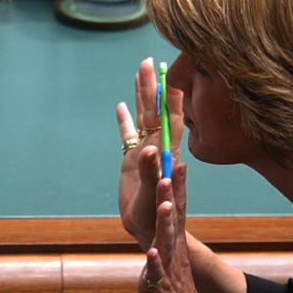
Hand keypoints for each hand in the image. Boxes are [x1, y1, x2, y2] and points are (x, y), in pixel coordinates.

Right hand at [116, 57, 183, 249]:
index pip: (171, 117)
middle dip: (153, 85)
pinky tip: (121, 106)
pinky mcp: (132, 162)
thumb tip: (151, 148)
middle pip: (155, 110)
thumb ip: (152, 172)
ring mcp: (145, 152)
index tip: (170, 70)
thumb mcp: (155, 196)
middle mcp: (158, 147)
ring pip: (143, 117)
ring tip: (138, 72)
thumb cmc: (159, 218)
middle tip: (148, 60)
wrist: (152, 232)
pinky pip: (128, 136)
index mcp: (167, 153)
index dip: (170, 94)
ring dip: (141, 96)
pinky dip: (124, 121)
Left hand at [136, 164, 204, 292]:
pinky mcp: (159, 285)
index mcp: (175, 241)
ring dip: (165, 222)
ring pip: (167, 240)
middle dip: (170, 194)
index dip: (178, 186)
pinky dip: (155, 261)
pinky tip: (152, 251)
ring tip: (164, 204)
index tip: (178, 162)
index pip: (178, 208)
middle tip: (170, 171)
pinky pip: (157, 272)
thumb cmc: (173, 287)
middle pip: (173, 217)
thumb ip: (167, 233)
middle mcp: (173, 250)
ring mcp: (168, 266)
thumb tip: (167, 209)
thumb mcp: (170, 255)